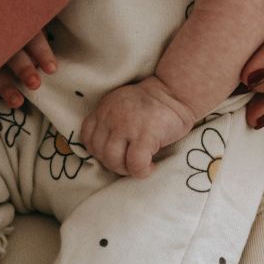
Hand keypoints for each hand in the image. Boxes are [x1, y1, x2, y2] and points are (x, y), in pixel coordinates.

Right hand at [0, 31, 56, 110]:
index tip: (52, 70)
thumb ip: (33, 31)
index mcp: (14, 24)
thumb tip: (40, 62)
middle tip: (35, 85)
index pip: (32, 38)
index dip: (42, 53)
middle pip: (11, 53)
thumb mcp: (19, 19)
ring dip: (4, 86)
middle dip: (23, 68)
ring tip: (17, 103)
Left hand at [80, 76, 196, 177]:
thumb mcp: (122, 105)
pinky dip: (142, 171)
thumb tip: (106, 151)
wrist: (176, 92)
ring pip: (114, 160)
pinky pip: (135, 163)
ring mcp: (127, 125)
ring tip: (139, 166)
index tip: (116, 153)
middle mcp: (111, 117)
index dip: (99, 152)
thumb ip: (109, 121)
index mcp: (104, 109)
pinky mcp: (146, 134)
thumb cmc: (152, 104)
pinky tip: (151, 166)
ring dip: (126, 169)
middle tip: (131, 163)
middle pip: (100, 153)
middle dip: (114, 164)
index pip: (87, 138)